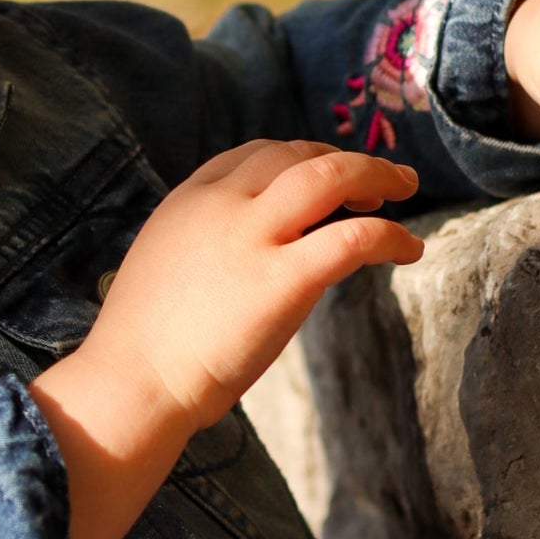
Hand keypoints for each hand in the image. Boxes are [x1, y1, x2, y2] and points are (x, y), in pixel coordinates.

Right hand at [83, 139, 424, 436]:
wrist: (131, 383)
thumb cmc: (142, 346)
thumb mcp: (163, 266)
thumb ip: (201, 246)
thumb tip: (237, 258)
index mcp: (189, 201)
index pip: (252, 154)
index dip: (297, 157)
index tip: (323, 175)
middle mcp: (222, 205)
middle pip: (295, 154)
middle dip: (342, 159)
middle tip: (379, 181)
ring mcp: (253, 238)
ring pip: (330, 175)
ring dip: (376, 175)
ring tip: (405, 190)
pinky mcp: (284, 280)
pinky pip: (354, 238)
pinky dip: (391, 236)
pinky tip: (408, 248)